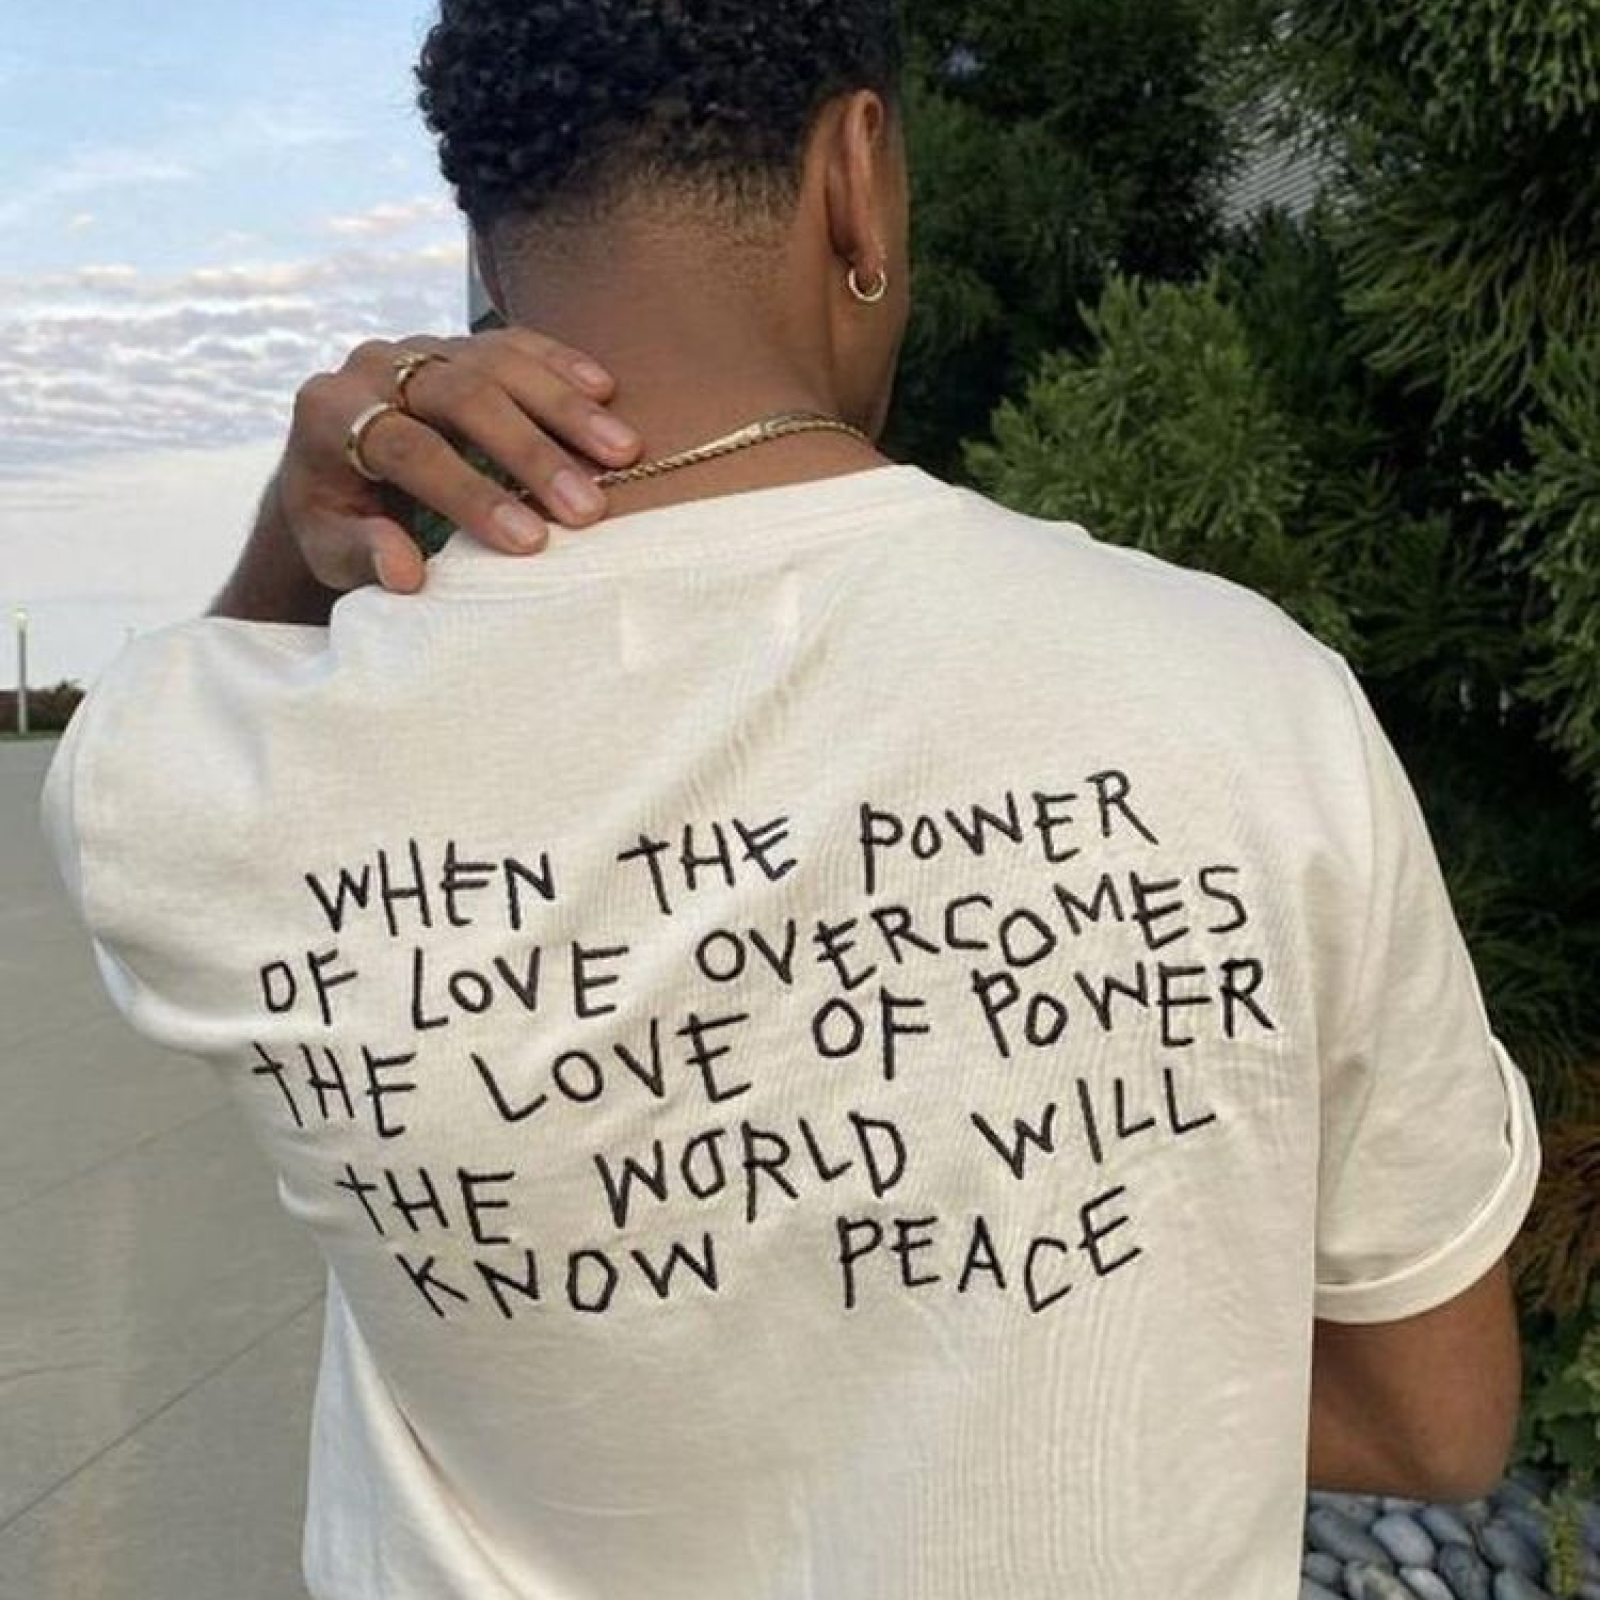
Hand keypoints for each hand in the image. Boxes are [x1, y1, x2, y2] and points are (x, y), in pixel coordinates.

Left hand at [279, 327, 643, 594]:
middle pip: (461, 395)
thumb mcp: (329, 550)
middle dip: (530, 453)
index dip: (470, 493)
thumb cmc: (340, 521)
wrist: (338, 471)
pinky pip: (516, 344)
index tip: (529, 541)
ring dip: (565, 409)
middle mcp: (373, 366)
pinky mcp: (463, 343)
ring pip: (498, 362)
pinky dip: (563, 365)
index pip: (408, 447)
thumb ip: (360, 554)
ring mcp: (422, 347)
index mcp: (327, 414)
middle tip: (587, 508)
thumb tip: (402, 570)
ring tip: (622, 452)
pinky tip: (606, 393)